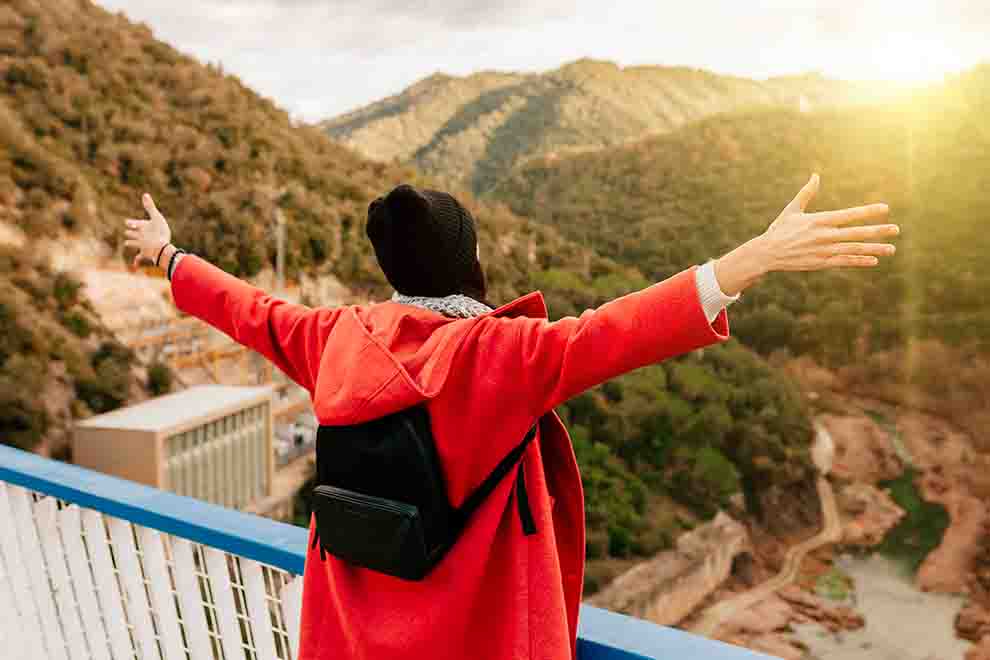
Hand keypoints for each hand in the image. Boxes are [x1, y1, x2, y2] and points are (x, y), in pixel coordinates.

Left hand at [123, 193, 171, 268]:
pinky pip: (139, 258)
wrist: (160, 248)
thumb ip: (150, 206)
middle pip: (131, 234)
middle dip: (130, 233)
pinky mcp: (144, 254)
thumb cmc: (159, 232)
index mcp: (141, 227)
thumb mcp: (156, 217)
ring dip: (130, 243)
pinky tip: (134, 264)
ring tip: (126, 243)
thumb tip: (144, 194)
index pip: (133, 224)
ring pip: (133, 244)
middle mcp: (138, 236)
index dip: (131, 223)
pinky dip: (136, 260)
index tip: (127, 223)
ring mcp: (140, 245)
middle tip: (127, 232)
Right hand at [757, 173, 898, 271]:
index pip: (848, 215)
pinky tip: (873, 260)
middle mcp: (824, 236)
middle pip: (856, 233)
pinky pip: (844, 262)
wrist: (766, 253)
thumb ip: (807, 193)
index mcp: (818, 221)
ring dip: (874, 249)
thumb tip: (816, 175)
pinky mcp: (820, 263)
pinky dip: (859, 261)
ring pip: (853, 250)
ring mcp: (823, 251)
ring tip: (891, 248)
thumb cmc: (779, 229)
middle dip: (877, 231)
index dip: (867, 212)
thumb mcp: (792, 209)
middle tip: (896, 229)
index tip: (885, 208)